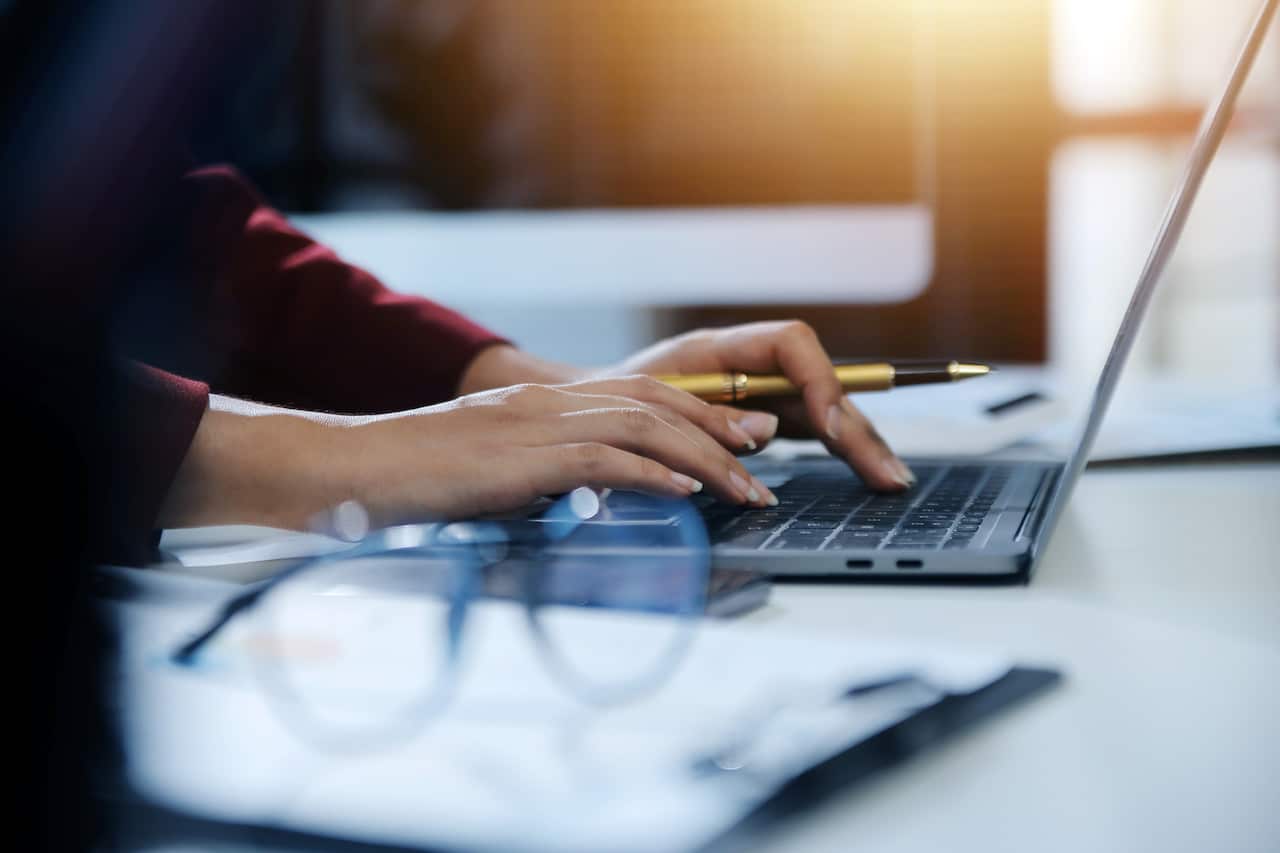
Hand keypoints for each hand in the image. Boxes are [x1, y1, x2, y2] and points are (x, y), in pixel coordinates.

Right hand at [338, 378, 781, 526]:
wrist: (356, 466)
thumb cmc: (419, 474)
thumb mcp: (495, 465)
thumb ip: (545, 469)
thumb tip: (591, 492)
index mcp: (545, 400)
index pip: (639, 395)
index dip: (699, 413)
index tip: (741, 437)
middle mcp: (549, 400)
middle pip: (656, 404)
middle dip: (719, 431)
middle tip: (764, 457)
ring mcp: (537, 423)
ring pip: (644, 427)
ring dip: (704, 459)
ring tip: (745, 489)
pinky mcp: (523, 457)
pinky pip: (604, 459)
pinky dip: (652, 474)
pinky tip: (685, 491)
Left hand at [600, 320, 913, 490]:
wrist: (595, 410)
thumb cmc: (615, 401)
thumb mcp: (650, 404)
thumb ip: (704, 414)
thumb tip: (767, 427)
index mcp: (723, 349)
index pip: (792, 345)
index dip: (818, 380)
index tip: (830, 426)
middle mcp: (753, 367)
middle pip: (822, 385)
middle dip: (857, 429)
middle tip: (887, 474)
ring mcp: (764, 393)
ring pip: (826, 411)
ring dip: (862, 444)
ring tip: (892, 481)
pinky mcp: (766, 419)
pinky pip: (815, 431)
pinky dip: (842, 452)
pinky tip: (872, 475)